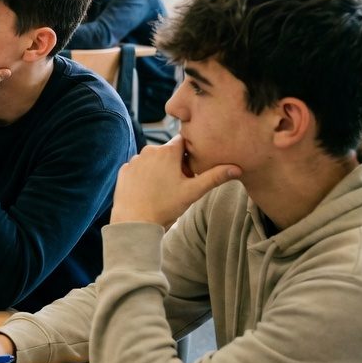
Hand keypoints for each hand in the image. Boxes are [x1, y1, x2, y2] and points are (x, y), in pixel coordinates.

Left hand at [110, 135, 240, 226]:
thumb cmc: (165, 206)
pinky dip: (145, 175)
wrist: (134, 221)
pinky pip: (139, 168)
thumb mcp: (193, 191)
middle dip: (175, 163)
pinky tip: (148, 190)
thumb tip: (237, 168)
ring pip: (153, 159)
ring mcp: (134, 160)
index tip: (191, 168)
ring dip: (160, 168)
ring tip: (163, 189)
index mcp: (167, 152)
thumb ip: (214, 177)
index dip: (190, 153)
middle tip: (179, 183)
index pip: (184, 141)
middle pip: (168, 151)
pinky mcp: (124, 170)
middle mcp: (148, 150)